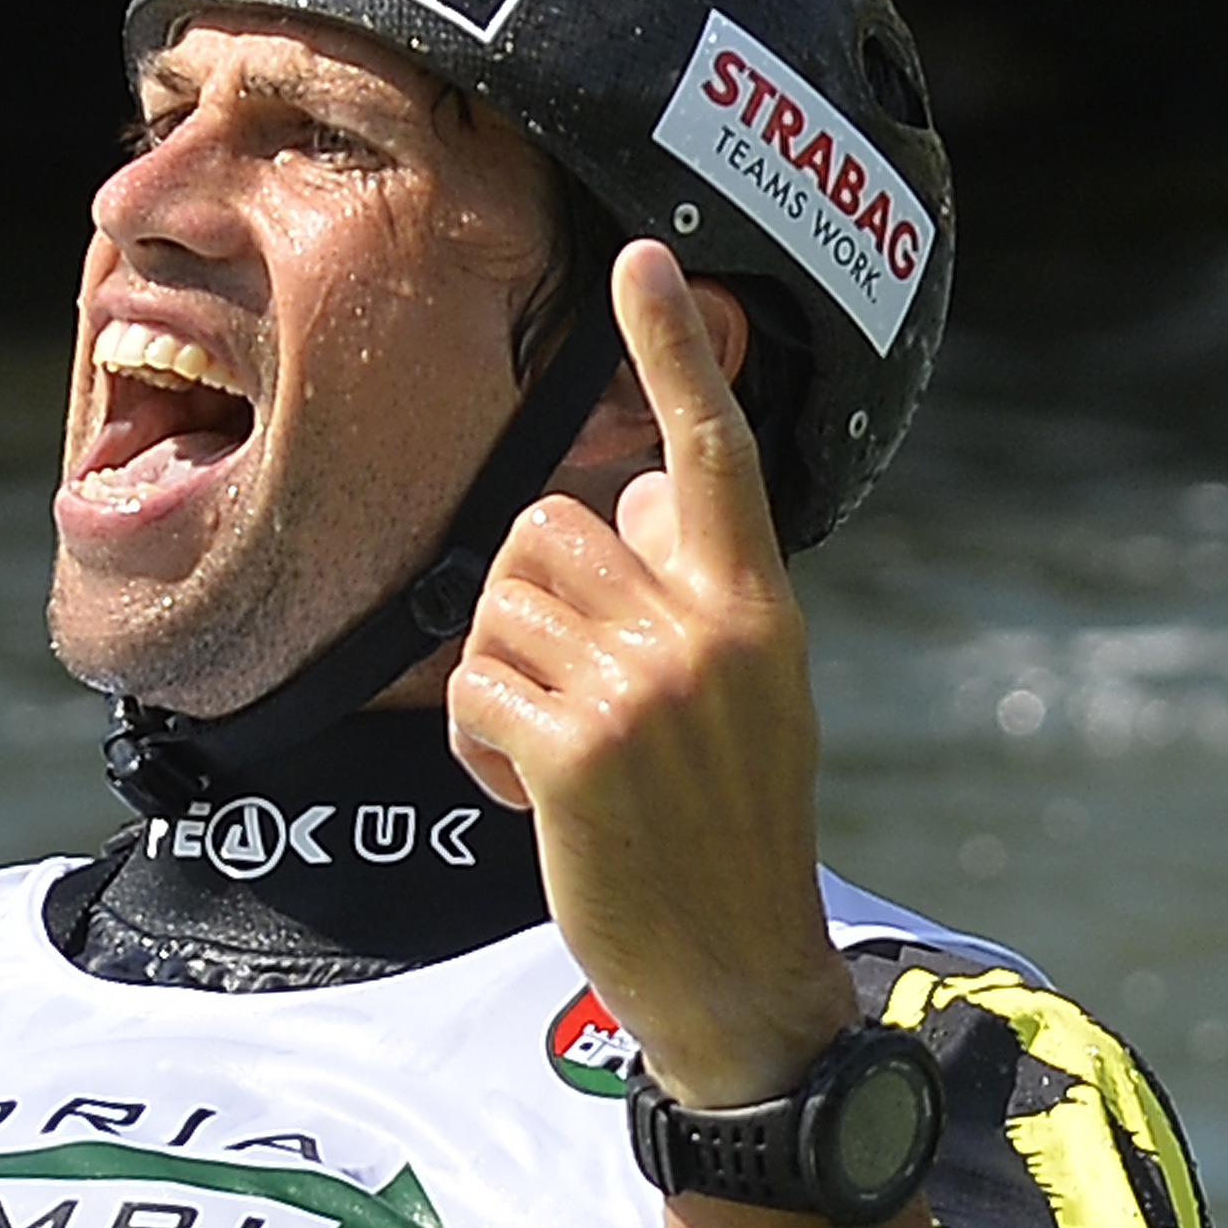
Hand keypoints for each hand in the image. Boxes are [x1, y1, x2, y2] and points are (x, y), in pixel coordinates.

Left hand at [446, 241, 853, 1110]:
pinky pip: (470, 690)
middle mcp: (706, 631)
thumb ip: (695, 593)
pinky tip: (527, 797)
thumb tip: (638, 487)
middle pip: (549, 529)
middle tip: (563, 696)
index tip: (642, 257)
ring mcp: (643, 688)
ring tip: (552, 752)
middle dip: (525, 605)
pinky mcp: (577, 747)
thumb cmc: (724, 832)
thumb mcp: (746, 695)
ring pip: (497, 603)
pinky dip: (475, 744)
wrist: (735, 970)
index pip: (711, 451)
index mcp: (757, 607)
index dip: (671, 352)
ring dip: (495, 678)